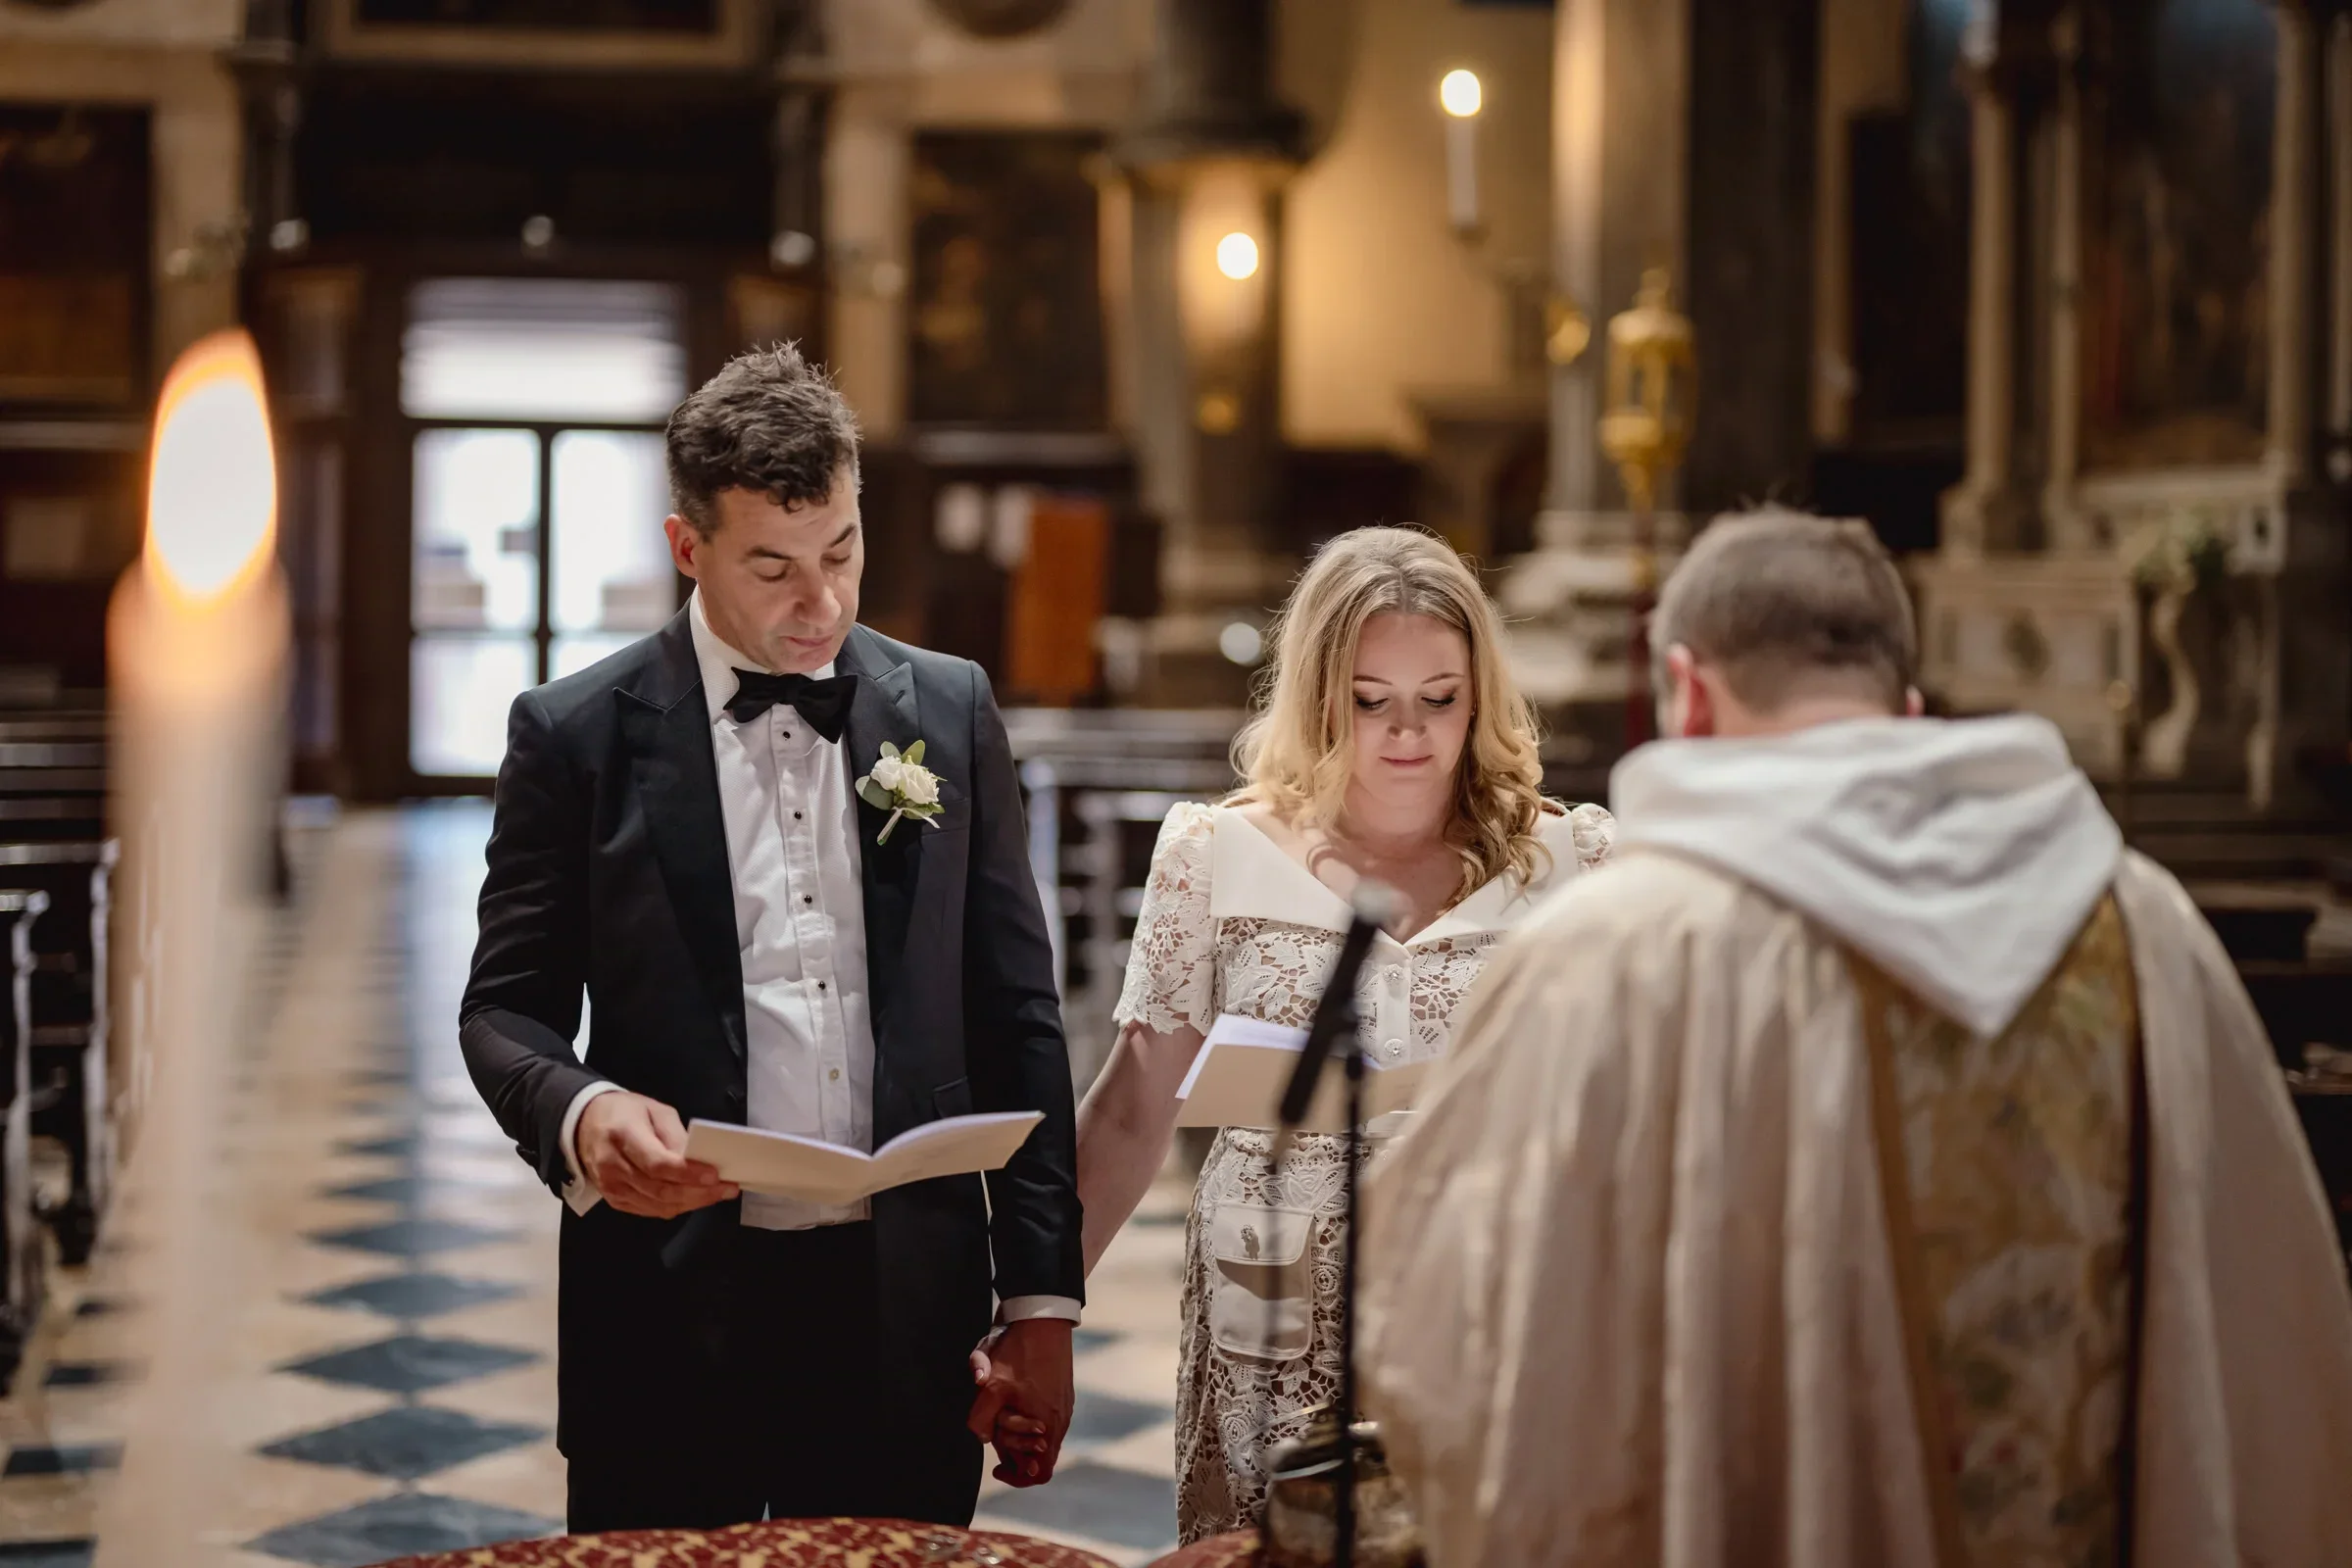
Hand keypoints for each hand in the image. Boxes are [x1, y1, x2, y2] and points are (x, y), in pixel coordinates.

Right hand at [576, 1091, 736, 1218]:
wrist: (585, 1125)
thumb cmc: (625, 1113)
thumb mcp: (654, 1110)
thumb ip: (675, 1134)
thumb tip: (698, 1158)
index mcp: (623, 1135)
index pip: (657, 1164)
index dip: (688, 1173)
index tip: (715, 1175)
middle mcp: (613, 1166)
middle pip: (660, 1189)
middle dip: (698, 1192)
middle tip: (726, 1189)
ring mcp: (611, 1187)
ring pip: (658, 1204)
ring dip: (692, 1203)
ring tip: (717, 1194)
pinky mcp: (614, 1200)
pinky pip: (650, 1210)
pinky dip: (675, 1207)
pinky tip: (694, 1199)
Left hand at [966, 1318, 1072, 1485]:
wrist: (1043, 1318)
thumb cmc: (1019, 1354)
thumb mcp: (991, 1387)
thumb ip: (982, 1420)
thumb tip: (983, 1439)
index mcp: (1048, 1426)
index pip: (1039, 1474)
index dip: (1016, 1477)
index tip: (996, 1466)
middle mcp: (1060, 1421)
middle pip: (1039, 1457)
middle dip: (1014, 1450)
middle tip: (996, 1432)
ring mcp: (1064, 1406)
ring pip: (1043, 1437)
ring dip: (1020, 1433)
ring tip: (1002, 1413)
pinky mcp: (1063, 1393)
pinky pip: (1047, 1419)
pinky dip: (1029, 1419)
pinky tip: (1014, 1399)